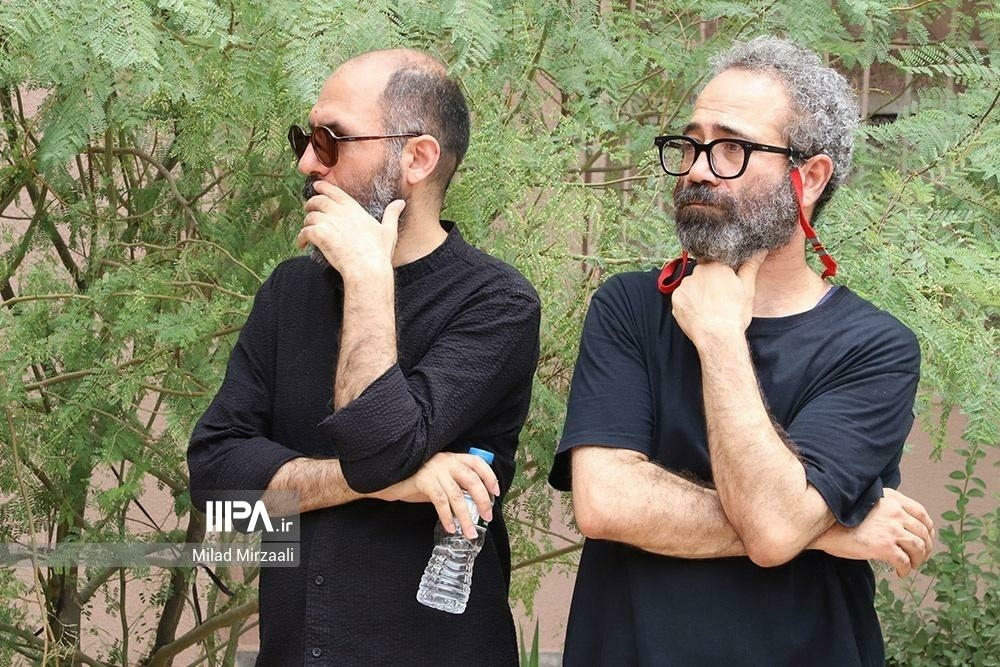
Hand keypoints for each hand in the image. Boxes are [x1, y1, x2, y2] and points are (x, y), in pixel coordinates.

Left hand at [296, 180, 402, 276]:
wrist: (367, 269)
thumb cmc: (378, 253)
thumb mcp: (388, 231)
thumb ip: (391, 214)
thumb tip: (400, 203)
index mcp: (354, 208)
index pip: (334, 191)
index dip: (323, 187)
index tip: (317, 187)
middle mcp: (339, 211)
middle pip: (317, 200)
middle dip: (310, 203)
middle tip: (308, 209)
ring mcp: (328, 222)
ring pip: (309, 217)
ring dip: (307, 223)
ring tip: (307, 230)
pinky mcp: (320, 234)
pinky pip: (304, 232)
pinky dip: (301, 238)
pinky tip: (302, 244)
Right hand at [375, 453, 500, 538]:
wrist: (390, 478)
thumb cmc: (416, 479)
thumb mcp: (439, 478)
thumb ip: (454, 484)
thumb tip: (474, 503)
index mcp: (453, 457)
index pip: (477, 463)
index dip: (489, 476)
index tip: (496, 493)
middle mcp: (446, 460)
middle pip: (472, 480)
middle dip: (482, 500)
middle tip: (487, 517)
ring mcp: (435, 470)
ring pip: (457, 495)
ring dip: (466, 516)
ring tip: (469, 532)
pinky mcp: (424, 480)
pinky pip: (441, 501)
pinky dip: (447, 517)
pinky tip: (450, 528)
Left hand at [671, 252, 765, 346]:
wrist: (717, 337)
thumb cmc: (735, 313)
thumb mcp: (747, 288)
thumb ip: (750, 266)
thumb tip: (760, 250)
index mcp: (715, 265)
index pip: (715, 260)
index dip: (719, 270)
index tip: (724, 280)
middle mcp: (697, 272)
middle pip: (702, 272)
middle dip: (709, 281)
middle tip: (718, 296)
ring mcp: (684, 286)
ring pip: (691, 285)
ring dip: (698, 292)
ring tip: (708, 307)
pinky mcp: (675, 299)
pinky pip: (682, 297)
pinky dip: (689, 303)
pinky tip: (699, 312)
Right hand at [813, 488, 934, 576]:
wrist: (825, 527)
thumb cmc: (842, 517)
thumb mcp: (867, 502)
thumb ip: (885, 506)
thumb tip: (900, 520)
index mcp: (892, 499)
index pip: (921, 513)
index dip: (928, 528)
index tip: (926, 538)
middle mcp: (895, 512)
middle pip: (923, 533)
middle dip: (926, 548)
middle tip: (920, 557)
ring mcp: (891, 529)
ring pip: (918, 548)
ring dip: (918, 560)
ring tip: (912, 565)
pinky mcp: (885, 547)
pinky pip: (904, 562)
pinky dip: (906, 569)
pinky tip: (900, 572)